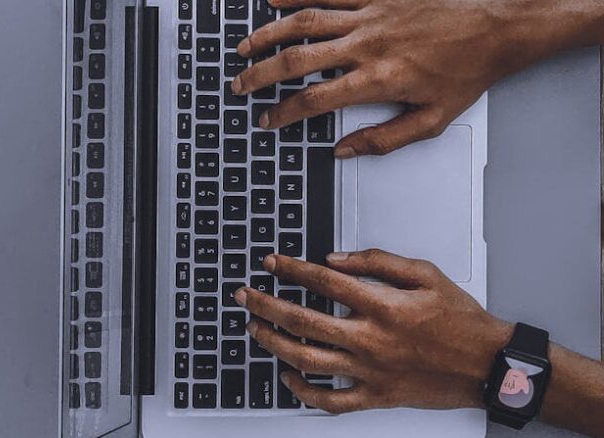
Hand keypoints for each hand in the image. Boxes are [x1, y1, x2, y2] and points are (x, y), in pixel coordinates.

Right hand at [232, 0, 598, 157]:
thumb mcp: (431, 121)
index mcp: (377, 81)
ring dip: (268, 34)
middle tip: (240, 84)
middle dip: (261, 75)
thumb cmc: (467, 72)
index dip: (282, 113)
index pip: (314, 101)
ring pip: (304, 22)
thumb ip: (384, 140)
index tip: (267, 120)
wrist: (498, 26)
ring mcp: (370, 15)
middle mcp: (366, 46)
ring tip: (245, 45)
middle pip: (296, 60)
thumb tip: (344, 150)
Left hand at [234, 250, 512, 413]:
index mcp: (382, 305)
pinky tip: (288, 376)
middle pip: (303, 321)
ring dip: (274, 343)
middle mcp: (370, 339)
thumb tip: (335, 257)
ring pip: (307, 359)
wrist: (487, 365)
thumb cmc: (461, 320)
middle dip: (266, 305)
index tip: (271, 263)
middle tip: (245, 295)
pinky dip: (303, 391)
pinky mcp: (375, 396)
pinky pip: (330, 400)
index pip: (323, 282)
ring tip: (254, 329)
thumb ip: (378, 262)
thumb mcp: (426, 275)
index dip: (291, 269)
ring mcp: (370, 371)